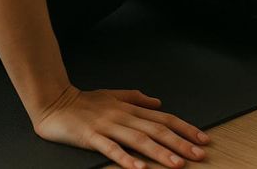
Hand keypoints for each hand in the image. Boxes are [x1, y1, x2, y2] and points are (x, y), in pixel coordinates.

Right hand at [32, 84, 210, 168]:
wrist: (54, 102)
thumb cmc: (83, 101)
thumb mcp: (113, 95)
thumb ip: (136, 99)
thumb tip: (158, 102)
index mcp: (130, 108)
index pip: (164, 118)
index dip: (185, 128)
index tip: (203, 139)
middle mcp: (123, 116)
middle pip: (156, 130)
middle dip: (180, 143)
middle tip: (199, 155)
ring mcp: (107, 126)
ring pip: (139, 140)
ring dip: (160, 153)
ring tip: (177, 164)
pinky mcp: (92, 136)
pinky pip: (111, 149)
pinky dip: (126, 159)